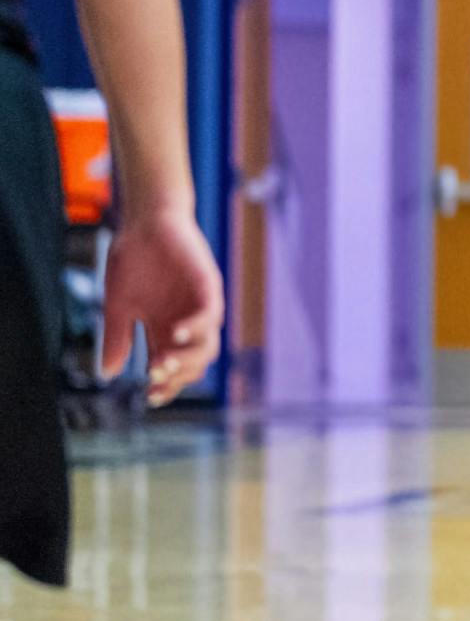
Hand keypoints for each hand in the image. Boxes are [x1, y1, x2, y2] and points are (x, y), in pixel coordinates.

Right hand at [101, 209, 223, 405]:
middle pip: (193, 364)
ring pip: (208, 346)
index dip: (166, 385)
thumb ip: (116, 337)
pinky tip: (176, 334)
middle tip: (155, 379)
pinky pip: (211, 314)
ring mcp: (200, 306)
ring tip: (163, 363)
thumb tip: (106, 375)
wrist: (145, 223)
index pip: (172, 368)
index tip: (150, 397)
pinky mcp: (208, 286)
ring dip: (187, 359)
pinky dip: (196, 327)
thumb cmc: (132, 261)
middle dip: (177, 377)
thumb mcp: (118, 304)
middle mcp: (186, 323)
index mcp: (164, 331)